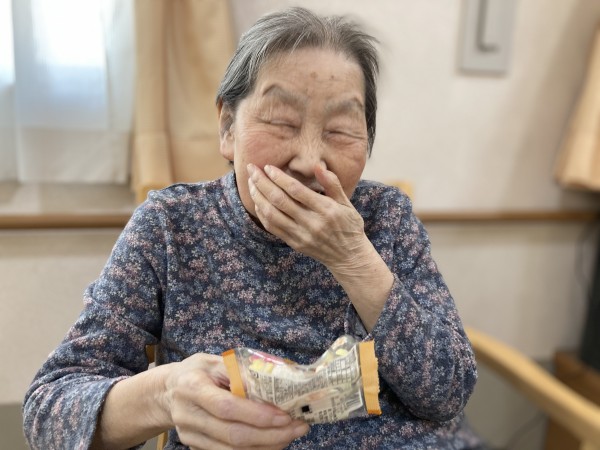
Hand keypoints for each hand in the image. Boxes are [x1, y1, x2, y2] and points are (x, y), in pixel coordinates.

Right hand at [164, 353, 307, 449]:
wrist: (168, 392)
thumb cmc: (198, 372)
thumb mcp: (215, 361)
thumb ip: (241, 370)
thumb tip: (277, 379)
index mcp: (192, 387)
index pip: (227, 407)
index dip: (257, 414)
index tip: (284, 415)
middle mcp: (188, 415)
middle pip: (233, 435)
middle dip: (270, 434)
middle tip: (298, 427)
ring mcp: (191, 436)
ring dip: (267, 446)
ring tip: (291, 435)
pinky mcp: (197, 448)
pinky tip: (274, 441)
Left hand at [247, 163, 370, 272]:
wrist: (349, 256)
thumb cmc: (349, 226)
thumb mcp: (347, 203)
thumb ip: (332, 184)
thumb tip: (318, 166)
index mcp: (326, 210)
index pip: (296, 190)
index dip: (279, 177)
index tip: (267, 167)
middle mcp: (312, 223)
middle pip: (279, 200)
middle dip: (262, 183)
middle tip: (251, 170)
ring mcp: (301, 235)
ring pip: (272, 214)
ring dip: (258, 197)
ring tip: (251, 184)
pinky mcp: (295, 243)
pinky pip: (273, 228)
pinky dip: (262, 213)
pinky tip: (258, 202)